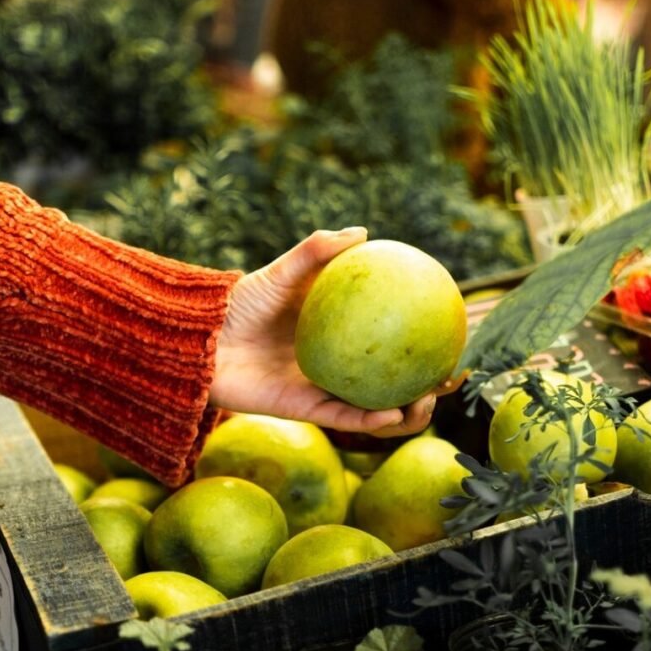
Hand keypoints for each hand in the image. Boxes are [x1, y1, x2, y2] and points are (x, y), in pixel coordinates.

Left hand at [210, 228, 458, 436]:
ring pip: (374, 408)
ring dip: (406, 412)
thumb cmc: (238, 303)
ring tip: (429, 402)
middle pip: (390, 380)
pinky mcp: (303, 410)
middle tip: (450, 376)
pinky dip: (370, 419)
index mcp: (337, 333)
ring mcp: (321, 388)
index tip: (450, 333)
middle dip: (426, 385)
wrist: (199, 340)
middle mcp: (335, 364)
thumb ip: (317, 251)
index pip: (387, 339)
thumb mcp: (281, 271)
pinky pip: (344, 417)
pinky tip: (393, 413)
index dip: (419, 341)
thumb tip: (363, 232)